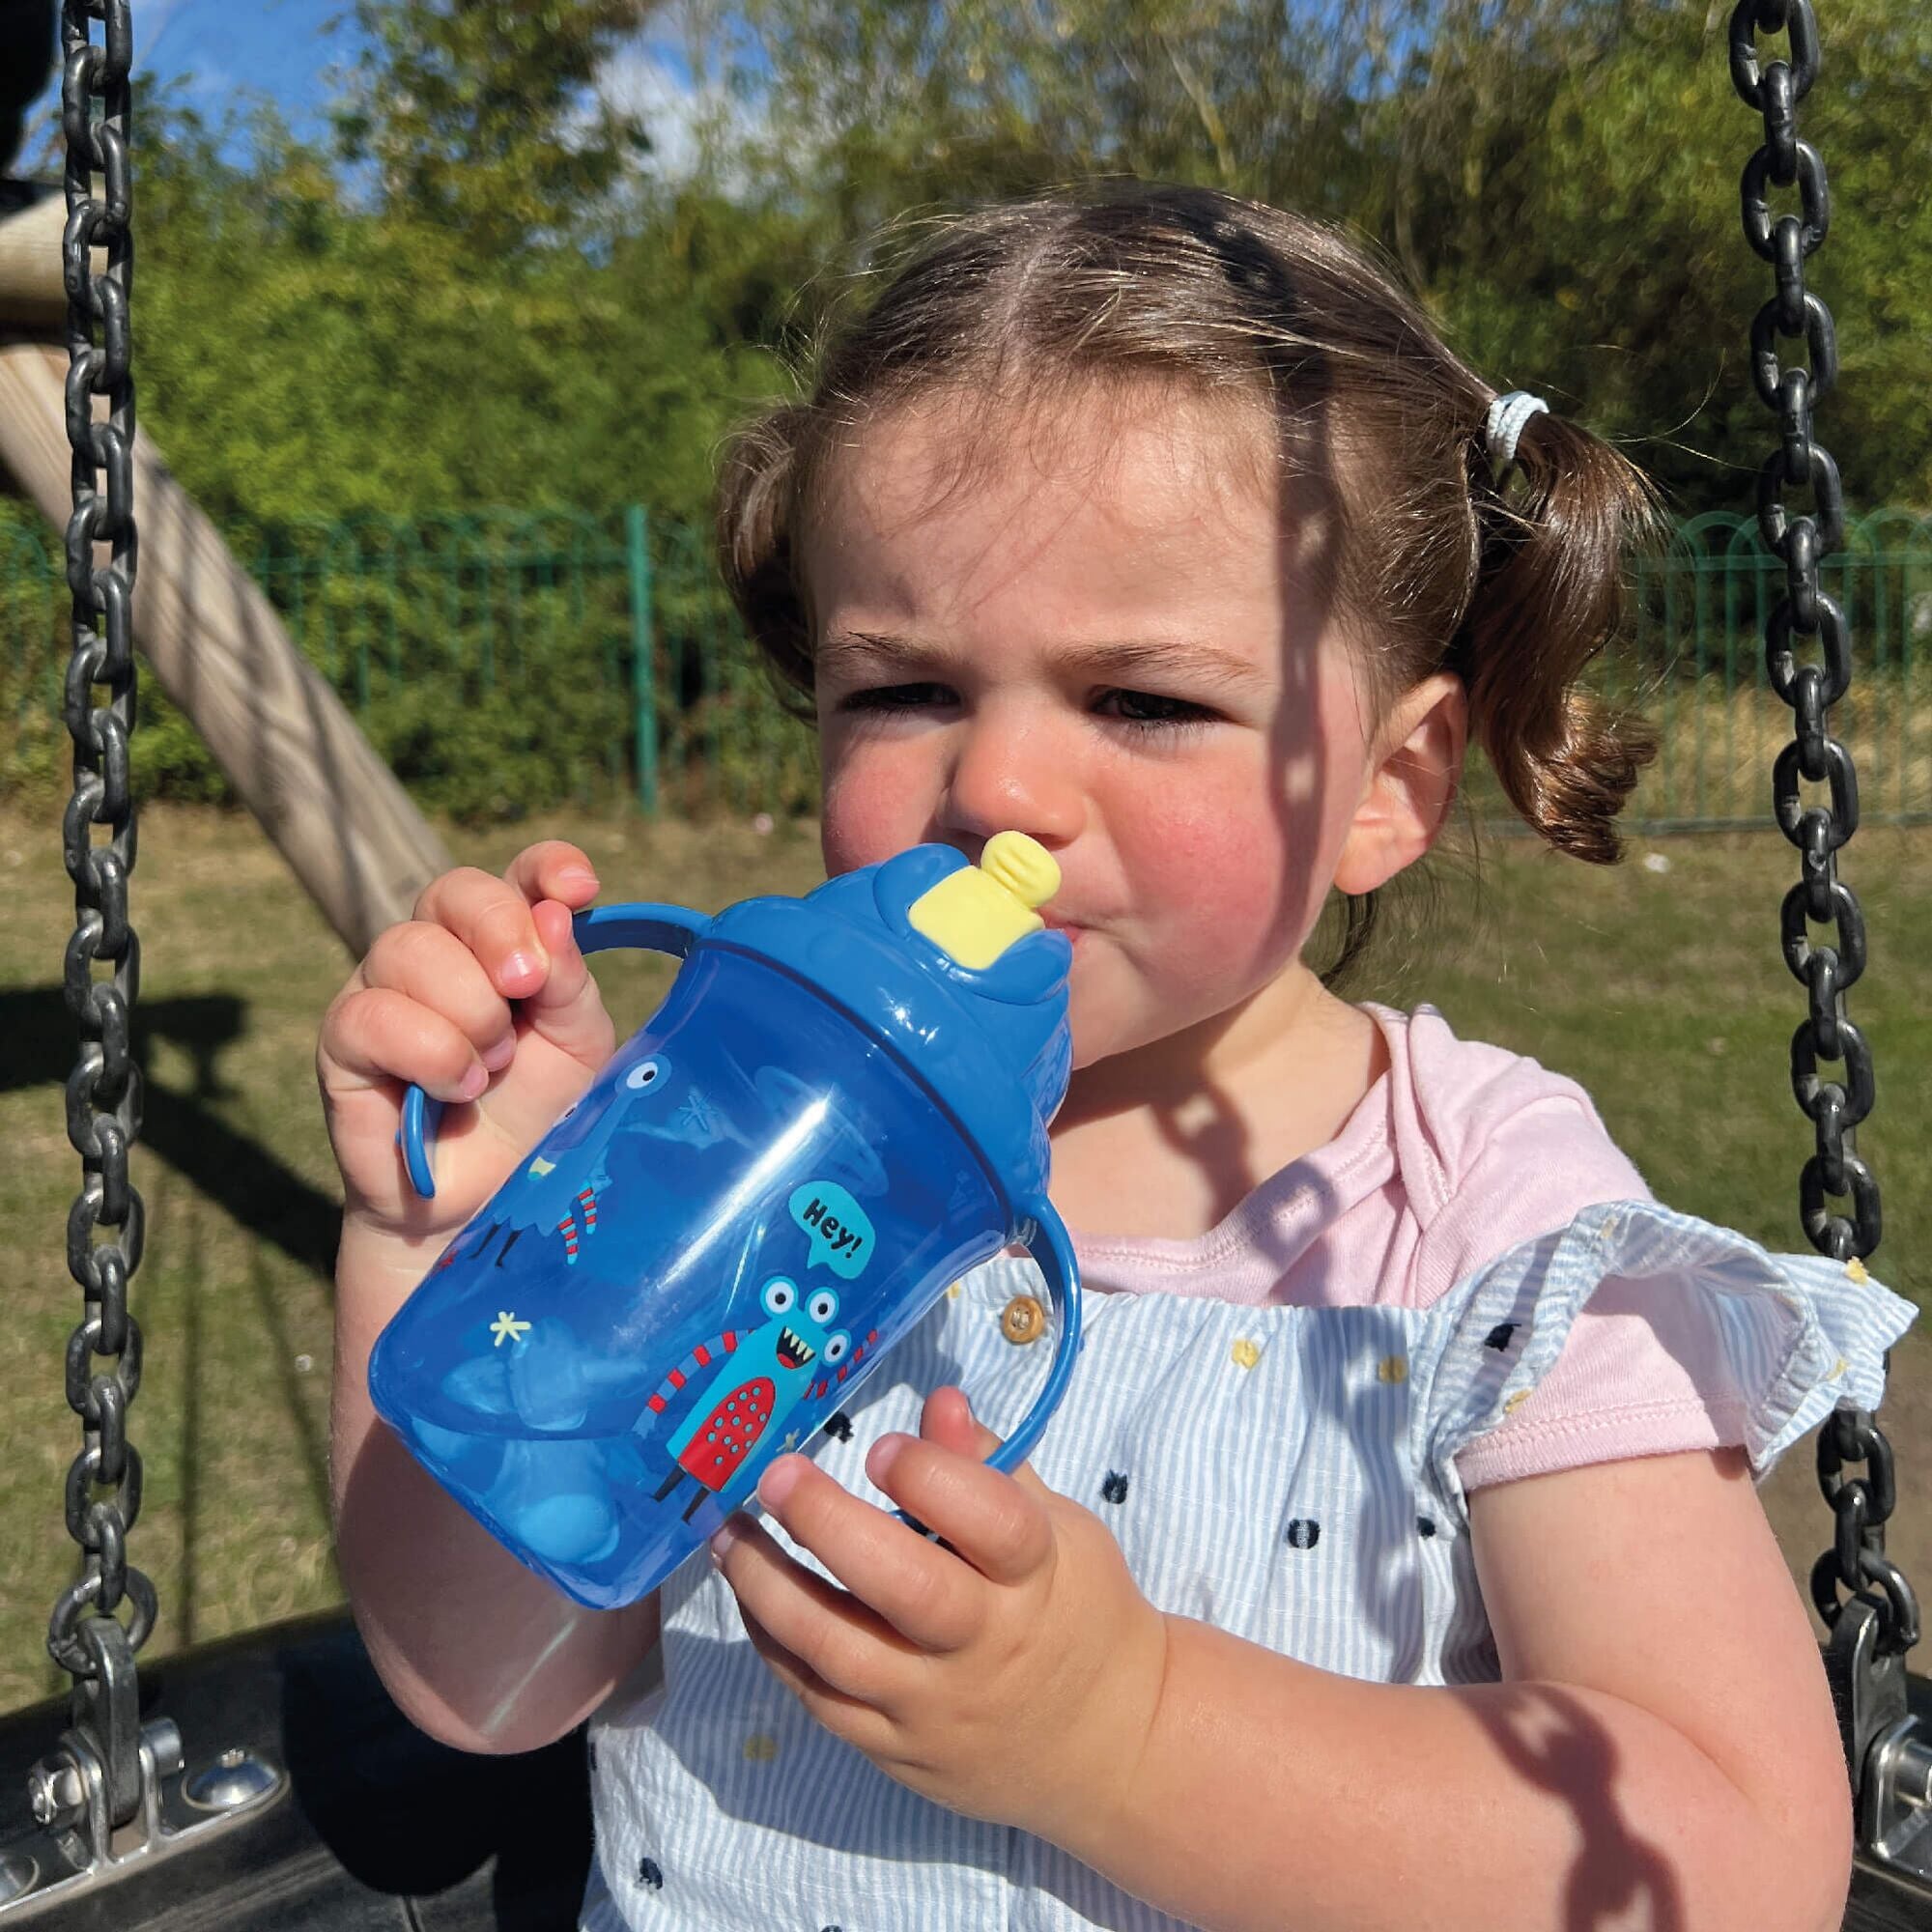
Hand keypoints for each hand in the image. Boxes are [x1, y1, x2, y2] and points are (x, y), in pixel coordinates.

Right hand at [317, 842, 616, 1237]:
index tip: (580, 887)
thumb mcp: (577, 1048)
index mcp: (506, 941)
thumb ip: (569, 983)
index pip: (517, 873)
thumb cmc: (535, 1114)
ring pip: (408, 947)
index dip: (545, 865)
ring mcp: (384, 988)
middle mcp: (440, 950)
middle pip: (453, 889)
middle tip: (526, 988)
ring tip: (492, 1066)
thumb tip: (554, 915)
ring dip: (467, 1010)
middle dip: (500, 930)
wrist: (488, 1201)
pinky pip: (373, 1015)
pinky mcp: (344, 1040)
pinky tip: (457, 1087)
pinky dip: (430, 1050)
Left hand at [710, 1386, 1169, 1843]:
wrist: (1104, 1742)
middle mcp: (985, 1643)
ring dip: (769, 1585)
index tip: (882, 1446)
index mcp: (1037, 1575)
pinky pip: (820, 1698)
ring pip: (838, 1648)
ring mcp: (936, 1705)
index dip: (932, 1477)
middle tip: (776, 1476)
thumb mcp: (1058, 1528)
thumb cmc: (1073, 1609)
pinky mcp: (897, 1750)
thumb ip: (989, 1467)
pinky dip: (776, 1643)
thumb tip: (938, 1402)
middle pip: (904, 1586)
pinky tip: (754, 1595)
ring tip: (730, 1535)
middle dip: (828, 1524)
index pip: (990, 1521)